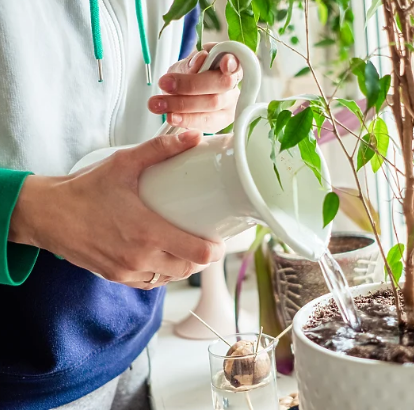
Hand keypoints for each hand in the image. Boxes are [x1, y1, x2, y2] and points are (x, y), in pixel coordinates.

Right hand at [9, 131, 224, 288]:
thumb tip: (193, 136)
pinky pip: (149, 282)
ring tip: (188, 247)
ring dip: (183, 266)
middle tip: (206, 240)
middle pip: (188, 268)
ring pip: (169, 277)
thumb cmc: (84, 189)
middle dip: (202, 257)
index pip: (198, 254)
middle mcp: (140, 257)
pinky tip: (163, 258)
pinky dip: (161, 273)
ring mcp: (127, 271)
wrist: (45, 214)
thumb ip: (160, 149)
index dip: (215, 250)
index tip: (221, 240)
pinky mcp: (115, 276)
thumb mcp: (123, 164)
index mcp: (148, 233)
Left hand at [148, 43, 242, 132]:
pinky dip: (187, 120)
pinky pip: (207, 123)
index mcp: (229, 63)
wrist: (184, 94)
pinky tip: (172, 117)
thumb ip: (192, 62)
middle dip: (191, 85)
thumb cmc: (189, 75)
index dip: (233, 63)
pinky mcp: (222, 122)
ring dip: (182, 105)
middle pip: (221, 85)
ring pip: (212, 105)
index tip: (224, 63)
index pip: (237, 61)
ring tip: (159, 104)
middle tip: (165, 84)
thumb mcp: (186, 64)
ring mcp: (231, 105)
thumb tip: (201, 59)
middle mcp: (234, 85)